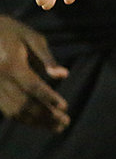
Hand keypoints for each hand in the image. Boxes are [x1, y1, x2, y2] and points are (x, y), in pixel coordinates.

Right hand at [0, 16, 68, 130]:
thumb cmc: (12, 32)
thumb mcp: (32, 38)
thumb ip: (47, 58)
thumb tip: (64, 75)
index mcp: (11, 64)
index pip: (32, 86)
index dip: (49, 98)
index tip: (65, 107)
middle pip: (24, 104)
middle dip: (46, 115)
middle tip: (65, 122)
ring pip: (15, 111)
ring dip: (36, 122)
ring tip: (57, 127)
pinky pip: (7, 110)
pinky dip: (24, 118)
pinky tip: (39, 122)